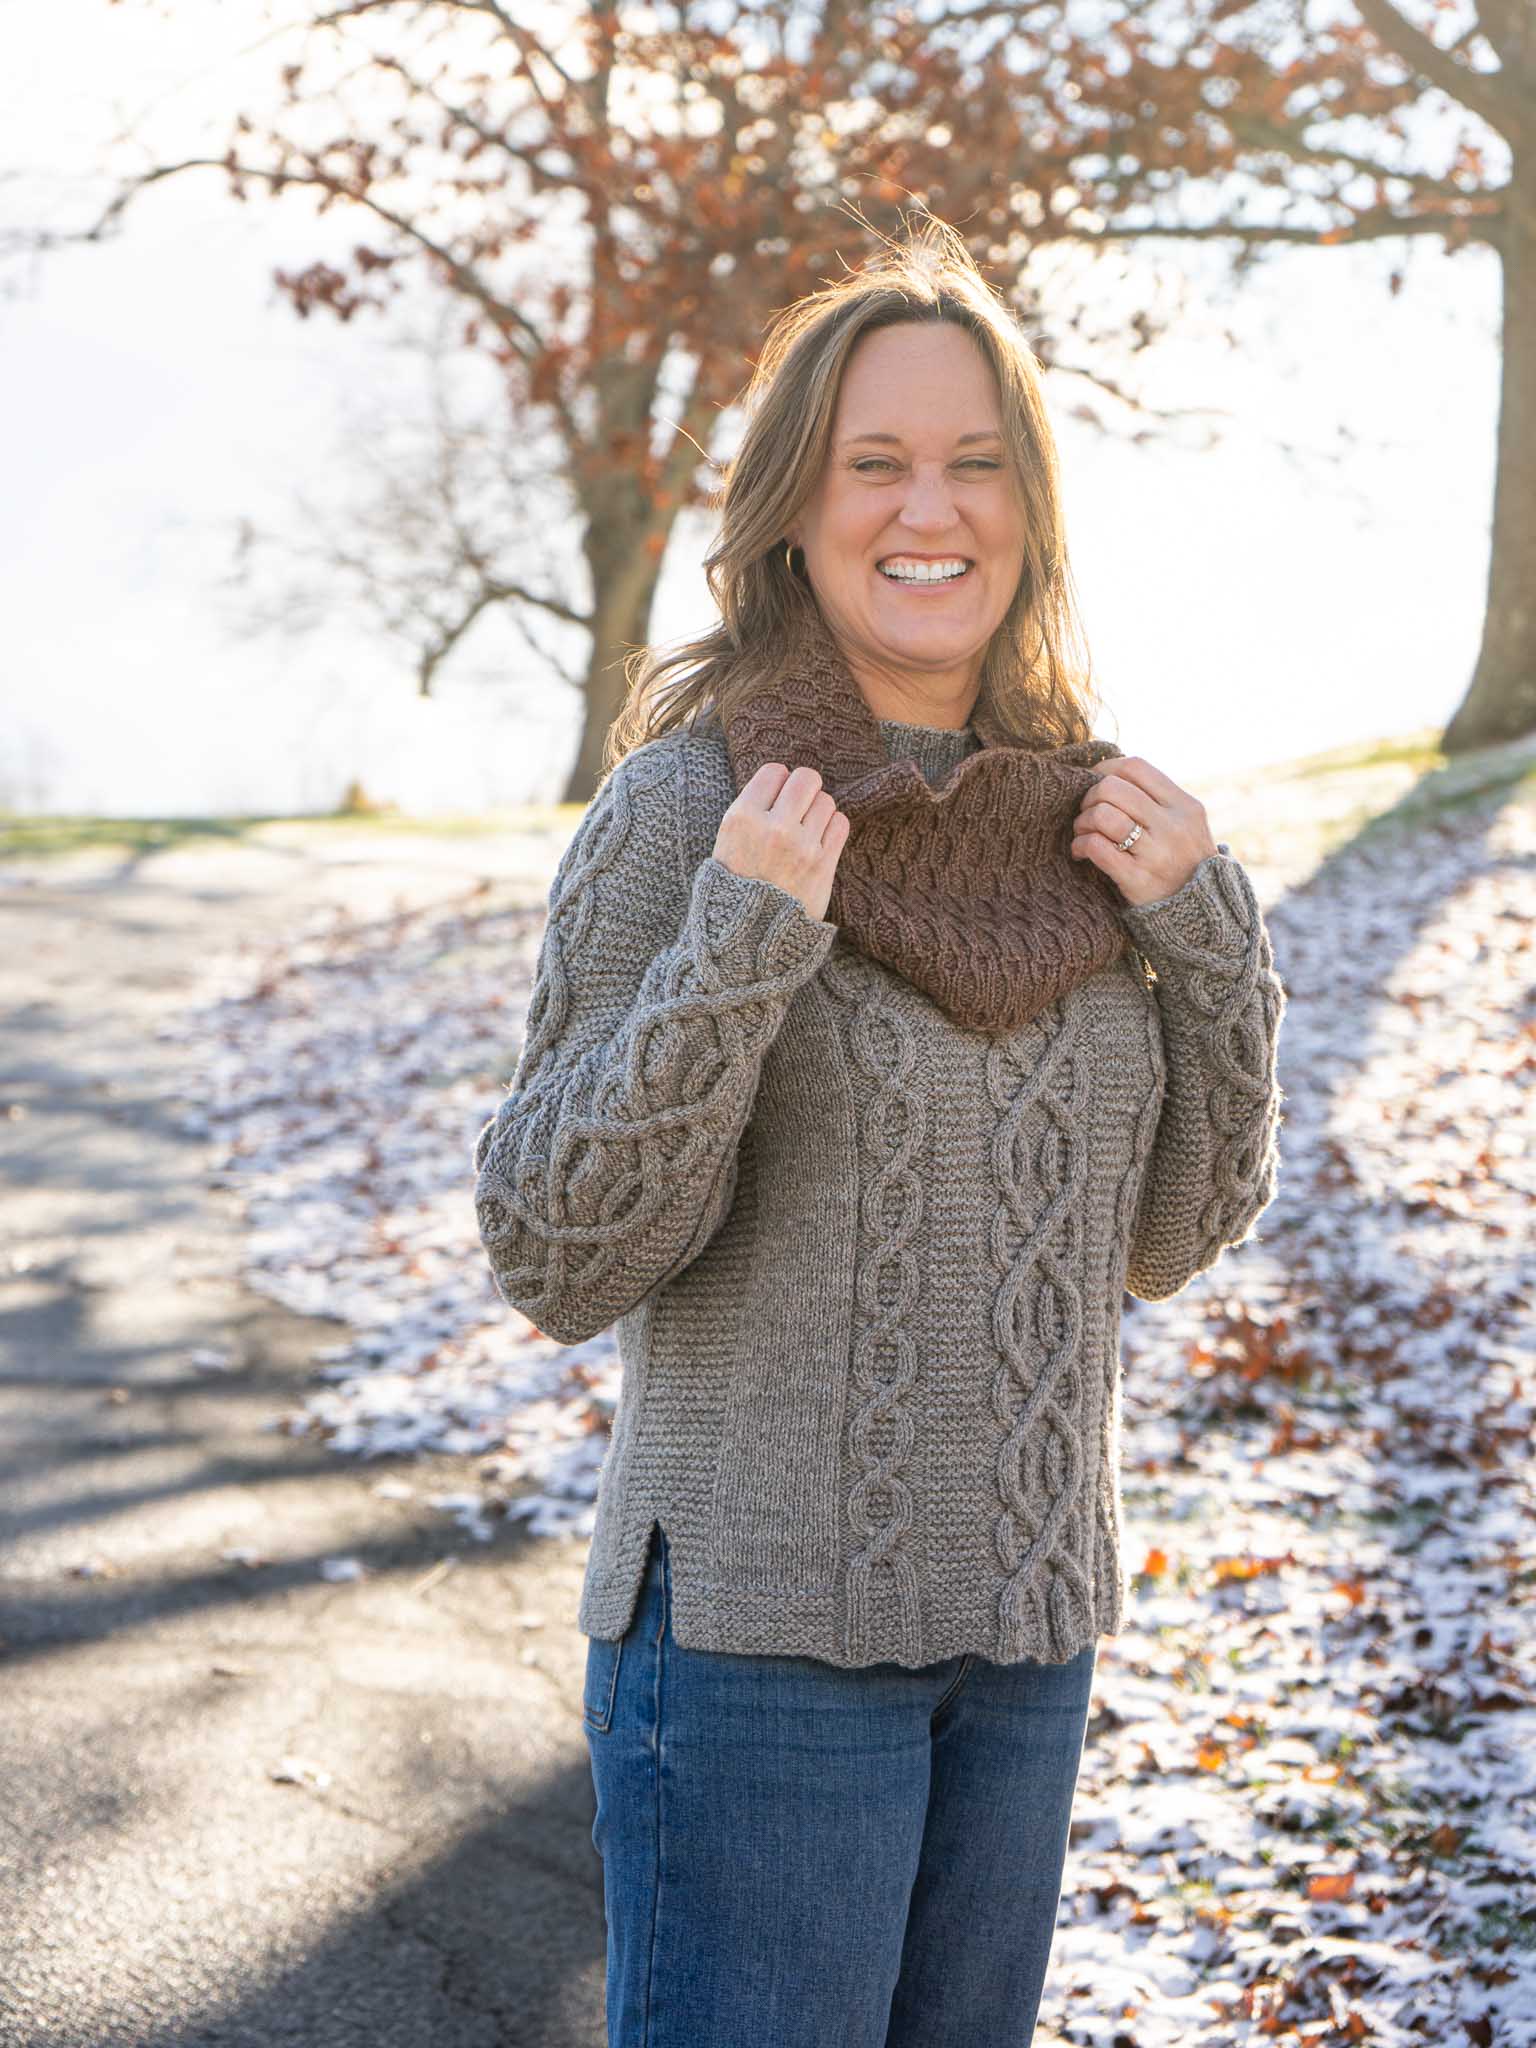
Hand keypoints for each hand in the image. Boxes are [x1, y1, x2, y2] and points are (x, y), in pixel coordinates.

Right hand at [714, 763, 851, 923]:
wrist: (748, 938)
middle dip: (804, 789)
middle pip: (807, 779)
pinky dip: (832, 828)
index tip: (776, 798)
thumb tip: (782, 782)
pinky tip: (819, 841)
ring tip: (806, 830)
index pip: (774, 771)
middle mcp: (773, 828)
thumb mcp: (726, 844)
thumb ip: (751, 811)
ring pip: (827, 801)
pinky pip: (841, 824)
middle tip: (797, 808)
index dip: (778, 783)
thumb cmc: (734, 889)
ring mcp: (802, 847)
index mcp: (741, 819)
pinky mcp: (824, 866)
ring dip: (819, 812)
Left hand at [1070, 757, 1220, 909]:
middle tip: (1087, 813)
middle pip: (1112, 788)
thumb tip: (1108, 774)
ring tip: (1083, 833)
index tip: (1094, 782)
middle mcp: (1173, 826)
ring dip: (1082, 822)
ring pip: (1102, 815)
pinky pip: (1096, 847)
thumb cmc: (1184, 864)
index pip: (1136, 767)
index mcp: (1185, 806)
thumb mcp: (1187, 826)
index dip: (1106, 769)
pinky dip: (1080, 846)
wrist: (1201, 915)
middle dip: (1089, 797)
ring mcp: (1156, 853)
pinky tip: (1081, 852)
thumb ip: (1158, 801)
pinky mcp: (1137, 879)